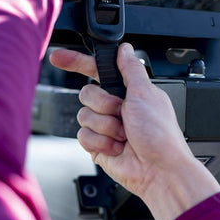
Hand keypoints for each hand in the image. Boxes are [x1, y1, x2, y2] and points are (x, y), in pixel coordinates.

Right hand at [50, 44, 219, 219]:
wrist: (158, 170)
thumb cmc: (160, 134)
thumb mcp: (146, 94)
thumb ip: (131, 69)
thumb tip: (125, 49)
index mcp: (129, 91)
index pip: (98, 70)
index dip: (78, 62)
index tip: (59, 57)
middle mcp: (117, 107)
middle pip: (87, 93)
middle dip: (104, 105)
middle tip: (123, 114)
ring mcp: (106, 127)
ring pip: (84, 115)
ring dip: (105, 126)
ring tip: (124, 135)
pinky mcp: (98, 145)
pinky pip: (82, 135)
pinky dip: (100, 142)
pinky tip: (117, 147)